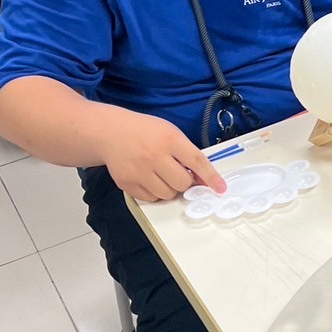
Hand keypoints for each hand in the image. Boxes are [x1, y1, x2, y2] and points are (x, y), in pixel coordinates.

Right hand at [99, 110, 226, 202]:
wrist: (111, 133)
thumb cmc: (145, 132)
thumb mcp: (171, 133)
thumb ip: (188, 154)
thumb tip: (204, 178)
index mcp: (169, 140)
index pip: (197, 161)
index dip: (211, 177)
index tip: (221, 188)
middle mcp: (154, 156)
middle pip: (183, 183)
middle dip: (185, 181)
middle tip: (178, 172)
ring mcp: (139, 171)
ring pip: (168, 194)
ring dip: (170, 188)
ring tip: (162, 174)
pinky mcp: (128, 183)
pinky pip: (151, 199)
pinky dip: (155, 193)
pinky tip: (150, 178)